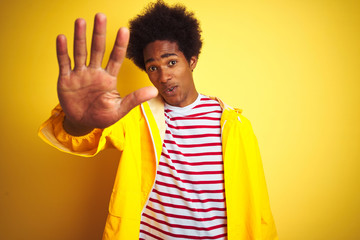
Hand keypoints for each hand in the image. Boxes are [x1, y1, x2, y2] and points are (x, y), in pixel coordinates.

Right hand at [56, 13, 157, 134]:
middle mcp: (95, 72)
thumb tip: (154, 91)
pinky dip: (62, 51)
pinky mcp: (66, 79)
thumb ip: (135, 99)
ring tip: (81, 21)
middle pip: (97, 49)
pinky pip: (64, 63)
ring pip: (80, 52)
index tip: (124, 29)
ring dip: (80, 37)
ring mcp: (80, 74)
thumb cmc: (102, 116)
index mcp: (108, 79)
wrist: (82, 123)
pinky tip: (62, 38)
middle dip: (98, 33)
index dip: (119, 45)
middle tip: (100, 16)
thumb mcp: (120, 109)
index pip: (116, 58)